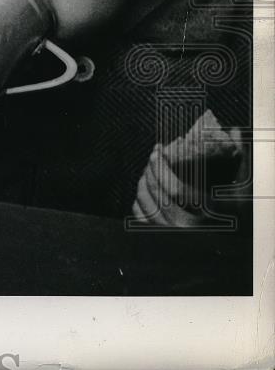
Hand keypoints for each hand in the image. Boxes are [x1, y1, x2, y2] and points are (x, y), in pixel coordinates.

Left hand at [131, 134, 245, 227]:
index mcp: (207, 215)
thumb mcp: (241, 190)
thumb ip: (239, 162)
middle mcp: (188, 227)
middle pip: (158, 193)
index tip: (159, 150)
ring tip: (148, 168)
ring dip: (143, 181)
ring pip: (146, 202)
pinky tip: (144, 189)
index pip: (176, 190)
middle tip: (154, 154)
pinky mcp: (160, 238)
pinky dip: (138, 200)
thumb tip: (235, 133)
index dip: (163, 167)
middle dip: (152, 168)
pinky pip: (141, 217)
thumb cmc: (236, 214)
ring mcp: (172, 234)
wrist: (230, 246)